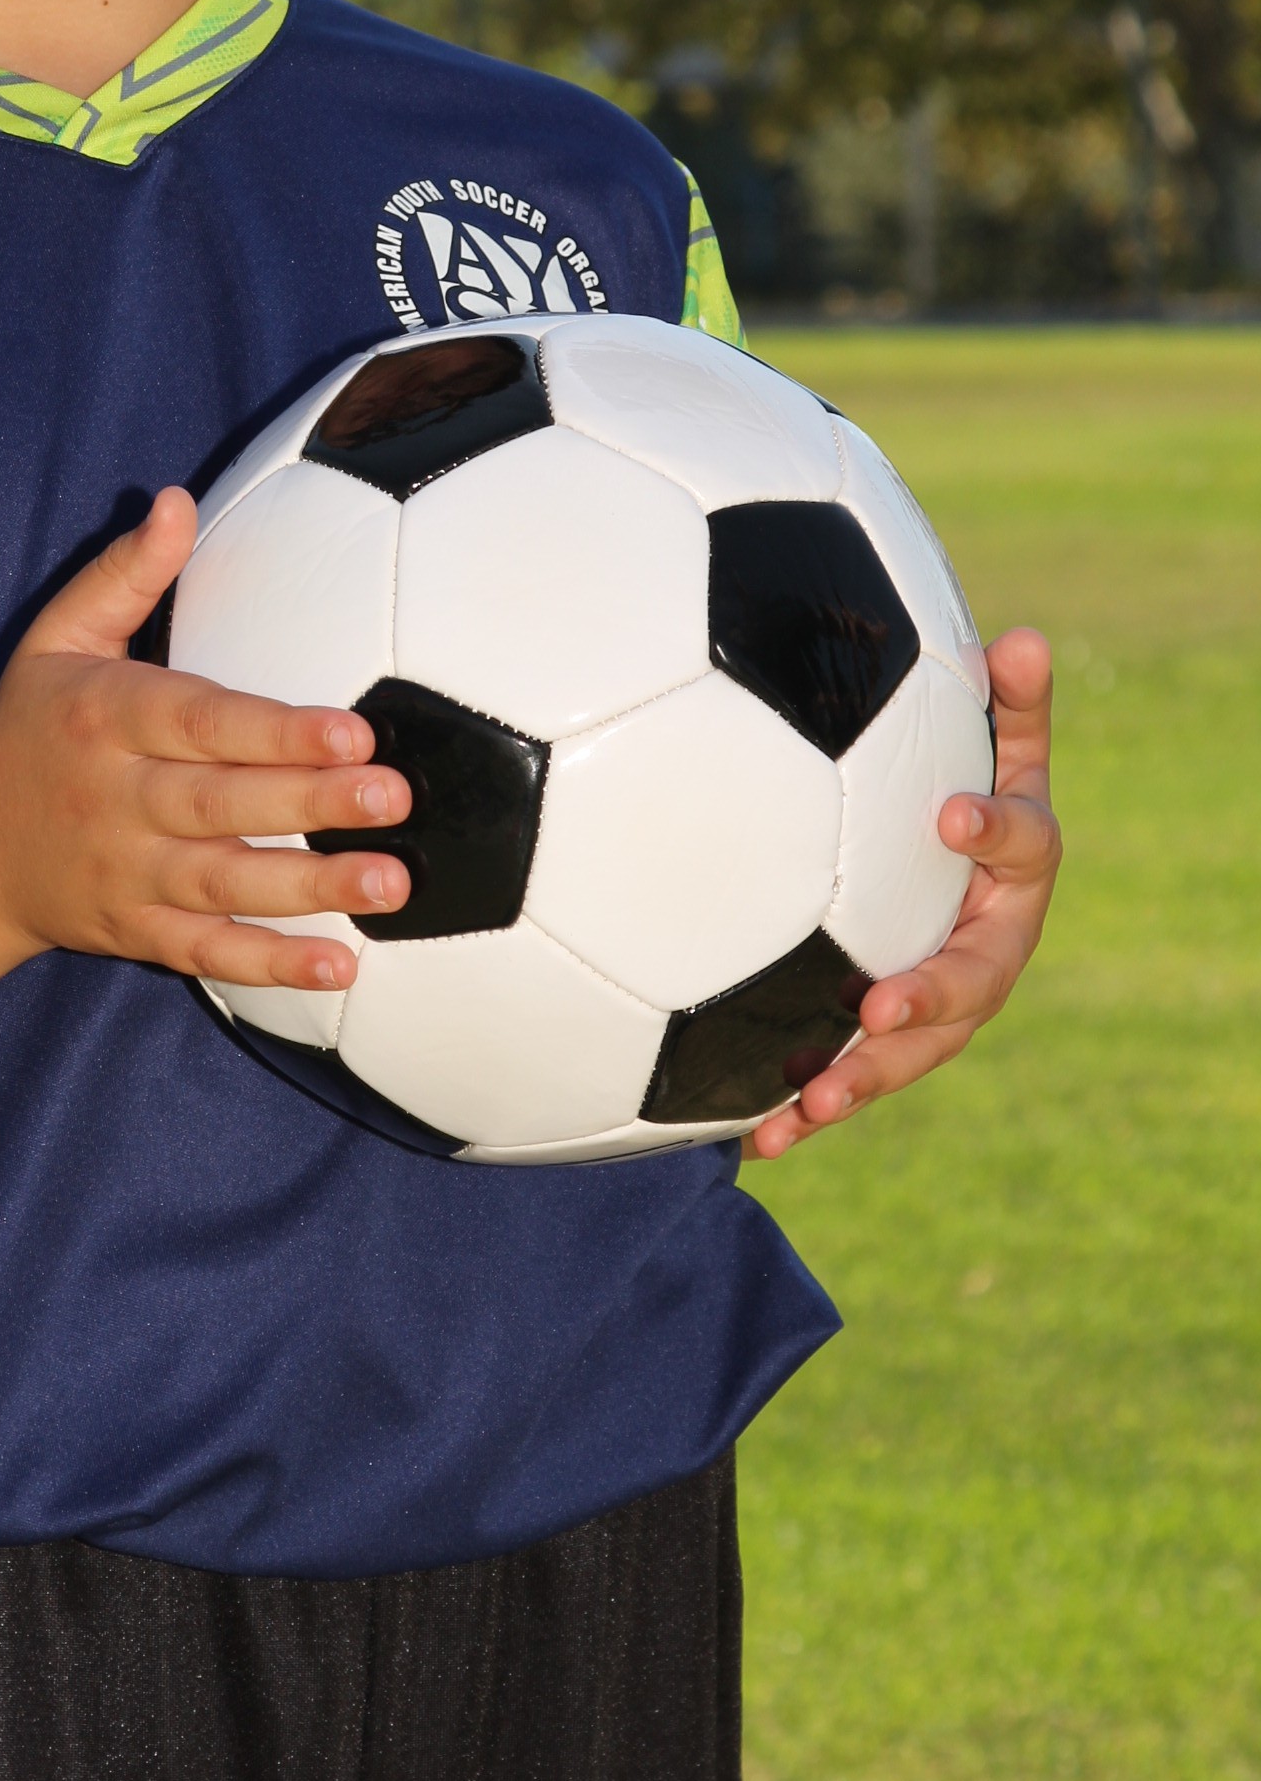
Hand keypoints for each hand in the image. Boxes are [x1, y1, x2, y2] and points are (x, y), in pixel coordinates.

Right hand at [0, 487, 412, 993]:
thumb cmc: (29, 724)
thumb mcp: (57, 637)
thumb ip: (124, 573)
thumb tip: (178, 500)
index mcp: (103, 716)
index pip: (198, 722)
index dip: (276, 730)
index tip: (354, 729)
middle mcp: (112, 799)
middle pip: (219, 806)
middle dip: (310, 804)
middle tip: (395, 796)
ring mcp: (123, 875)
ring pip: (222, 886)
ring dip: (311, 888)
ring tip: (392, 880)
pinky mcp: (133, 934)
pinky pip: (205, 954)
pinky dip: (270, 965)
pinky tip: (339, 965)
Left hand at [749, 626, 1060, 1158]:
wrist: (939, 860)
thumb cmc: (962, 780)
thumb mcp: (989, 736)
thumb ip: (1006, 697)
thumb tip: (1020, 637)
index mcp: (1016, 866)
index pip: (1022, 844)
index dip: (995, 829)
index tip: (952, 813)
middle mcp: (990, 945)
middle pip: (974, 982)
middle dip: (930, 999)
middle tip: (881, 1006)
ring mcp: (943, 1002)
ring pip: (915, 1051)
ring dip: (867, 1076)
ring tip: (815, 1098)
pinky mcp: (886, 1038)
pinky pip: (855, 1077)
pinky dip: (810, 1110)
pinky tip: (758, 1142)